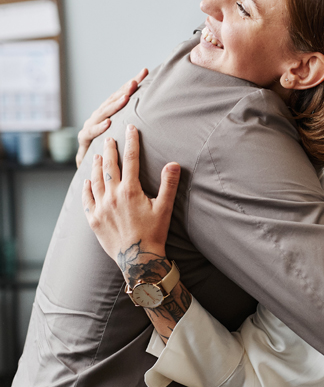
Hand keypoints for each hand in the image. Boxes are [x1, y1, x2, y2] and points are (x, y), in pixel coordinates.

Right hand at [76, 68, 147, 167]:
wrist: (95, 171)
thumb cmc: (116, 152)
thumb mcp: (129, 136)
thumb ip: (142, 124)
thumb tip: (165, 112)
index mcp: (111, 113)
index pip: (123, 94)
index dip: (133, 83)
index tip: (145, 71)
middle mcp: (99, 117)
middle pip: (112, 100)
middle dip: (124, 90)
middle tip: (135, 82)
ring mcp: (90, 126)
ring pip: (102, 113)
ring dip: (114, 105)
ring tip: (125, 98)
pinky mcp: (84, 140)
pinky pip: (91, 133)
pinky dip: (99, 127)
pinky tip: (108, 123)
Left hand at [82, 125, 179, 279]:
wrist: (138, 258)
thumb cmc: (154, 233)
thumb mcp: (165, 207)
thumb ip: (169, 184)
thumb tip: (173, 163)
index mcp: (131, 191)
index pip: (131, 159)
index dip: (131, 141)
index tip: (131, 128)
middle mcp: (113, 196)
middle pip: (109, 166)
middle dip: (109, 150)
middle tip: (109, 138)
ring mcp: (101, 208)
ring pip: (95, 180)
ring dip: (96, 166)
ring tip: (97, 156)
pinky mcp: (93, 219)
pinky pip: (87, 199)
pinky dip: (86, 188)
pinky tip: (87, 181)